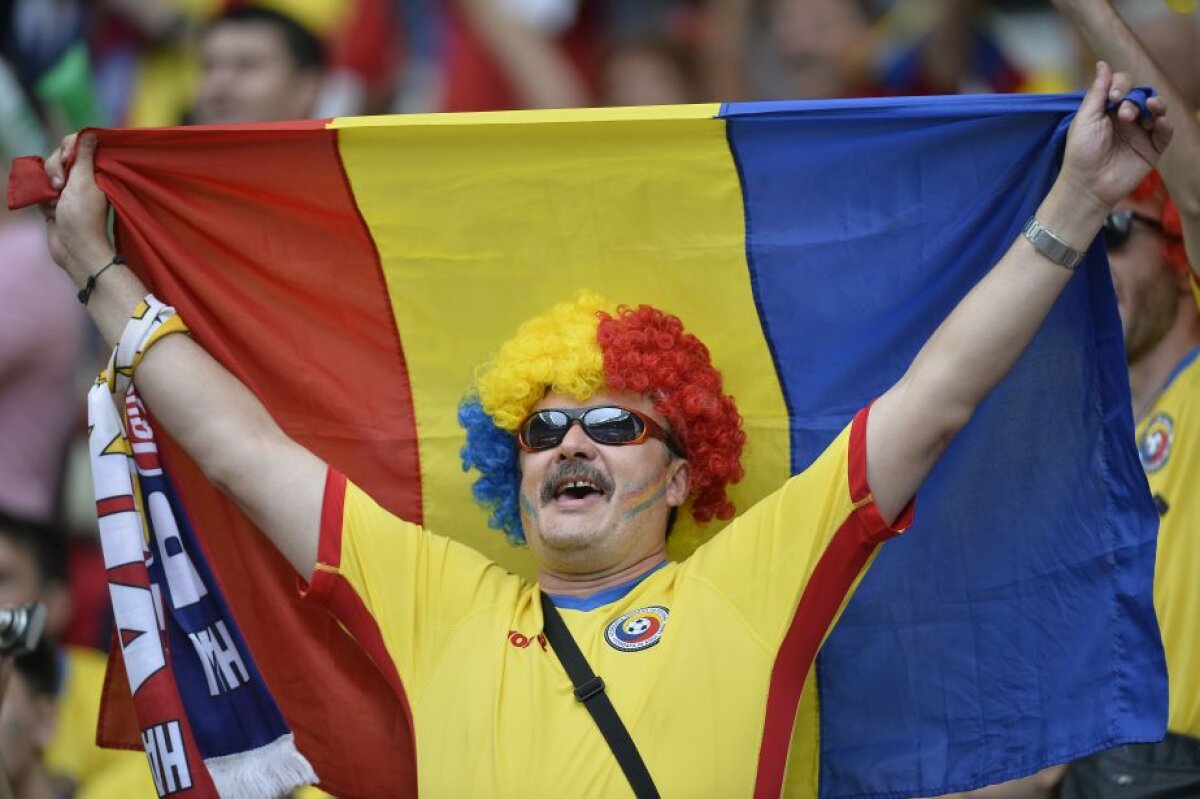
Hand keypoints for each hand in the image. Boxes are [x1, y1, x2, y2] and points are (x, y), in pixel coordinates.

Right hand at [40, 133, 115, 285]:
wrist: (74, 249)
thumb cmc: (83, 217)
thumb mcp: (85, 182)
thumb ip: (84, 157)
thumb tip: (93, 133)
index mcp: (94, 171)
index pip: (75, 145)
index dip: (67, 149)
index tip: (67, 160)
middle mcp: (82, 179)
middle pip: (57, 158)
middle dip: (55, 171)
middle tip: (61, 187)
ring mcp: (67, 192)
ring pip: (46, 175)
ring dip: (48, 189)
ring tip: (57, 203)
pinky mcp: (55, 203)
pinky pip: (40, 192)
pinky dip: (43, 202)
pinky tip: (51, 213)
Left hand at [1058, 61, 1171, 212]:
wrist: (1087, 186)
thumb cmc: (1081, 153)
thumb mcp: (1085, 119)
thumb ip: (1097, 92)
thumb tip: (1102, 63)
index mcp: (1108, 110)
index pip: (1123, 85)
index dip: (1122, 84)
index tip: (1114, 97)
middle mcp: (1126, 119)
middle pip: (1142, 95)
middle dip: (1135, 99)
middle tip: (1124, 114)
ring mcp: (1140, 133)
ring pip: (1157, 110)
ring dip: (1155, 106)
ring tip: (1149, 109)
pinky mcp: (1151, 149)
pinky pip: (1165, 133)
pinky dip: (1165, 125)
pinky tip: (1160, 122)